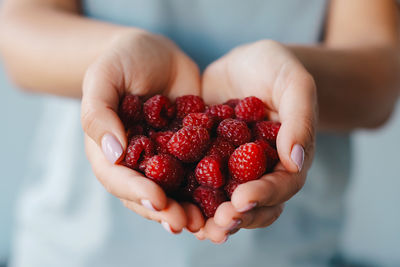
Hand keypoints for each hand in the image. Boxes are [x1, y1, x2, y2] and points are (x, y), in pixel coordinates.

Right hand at [81, 30, 203, 232]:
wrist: (156, 53)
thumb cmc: (122, 61)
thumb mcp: (103, 78)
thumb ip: (99, 114)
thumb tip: (113, 155)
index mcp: (112, 153)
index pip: (120, 180)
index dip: (138, 193)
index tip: (158, 201)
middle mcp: (140, 162)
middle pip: (151, 194)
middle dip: (169, 211)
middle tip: (189, 223)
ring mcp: (168, 158)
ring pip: (178, 190)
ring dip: (193, 208)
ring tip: (211, 222)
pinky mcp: (193, 150)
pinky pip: (203, 169)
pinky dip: (215, 184)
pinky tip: (231, 194)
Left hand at [197, 40, 316, 242]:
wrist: (245, 63)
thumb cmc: (277, 69)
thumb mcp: (293, 84)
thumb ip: (300, 119)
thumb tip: (297, 161)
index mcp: (286, 159)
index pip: (281, 185)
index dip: (263, 196)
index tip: (242, 200)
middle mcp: (259, 171)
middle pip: (252, 204)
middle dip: (235, 217)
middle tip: (216, 224)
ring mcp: (230, 168)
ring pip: (222, 200)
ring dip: (208, 217)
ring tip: (191, 225)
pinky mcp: (205, 159)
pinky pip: (195, 180)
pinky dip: (184, 193)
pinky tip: (167, 199)